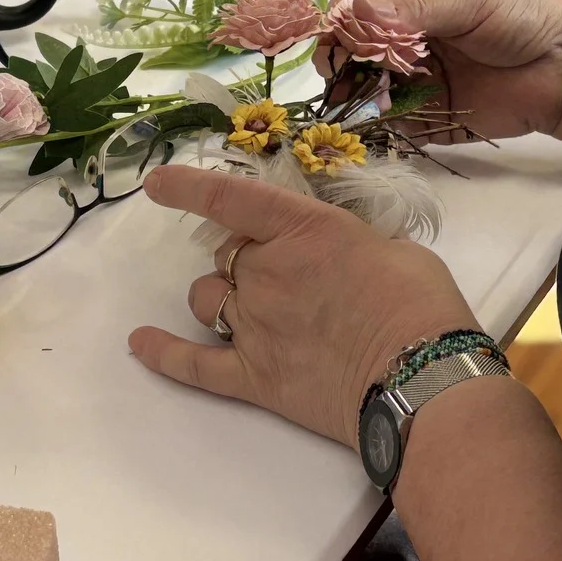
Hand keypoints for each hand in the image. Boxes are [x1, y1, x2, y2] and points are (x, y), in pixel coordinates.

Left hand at [128, 164, 478, 445]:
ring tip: (248, 306)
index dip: (189, 186)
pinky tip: (140, 343)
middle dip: (244, 259)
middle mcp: (266, 273)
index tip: (158, 182)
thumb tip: (345, 259)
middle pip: (226, 256)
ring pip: (205, 299)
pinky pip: (194, 364)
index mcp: (302, 230)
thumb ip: (353, 246)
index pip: (230, 199)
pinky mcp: (253, 377)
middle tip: (287, 274)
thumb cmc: (420, 304)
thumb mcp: (395, 248)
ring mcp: (253, 326)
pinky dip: (163, 353)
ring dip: (218, 296)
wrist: (422, 378)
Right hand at [321, 0, 561, 143]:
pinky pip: (393, 122)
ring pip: (365, 87)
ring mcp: (413, 76)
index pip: (355, 5)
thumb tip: (356, 15)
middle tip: (344, 78)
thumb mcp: (469, 0)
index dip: (340, 23)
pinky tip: (383, 122)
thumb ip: (413, 12)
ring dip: (357, 95)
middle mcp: (402, 34)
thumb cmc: (523, 15)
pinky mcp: (428, 115)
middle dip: (343, 63)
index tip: (337, 43)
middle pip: (351, 49)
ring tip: (365, 101)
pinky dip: (382, 124)